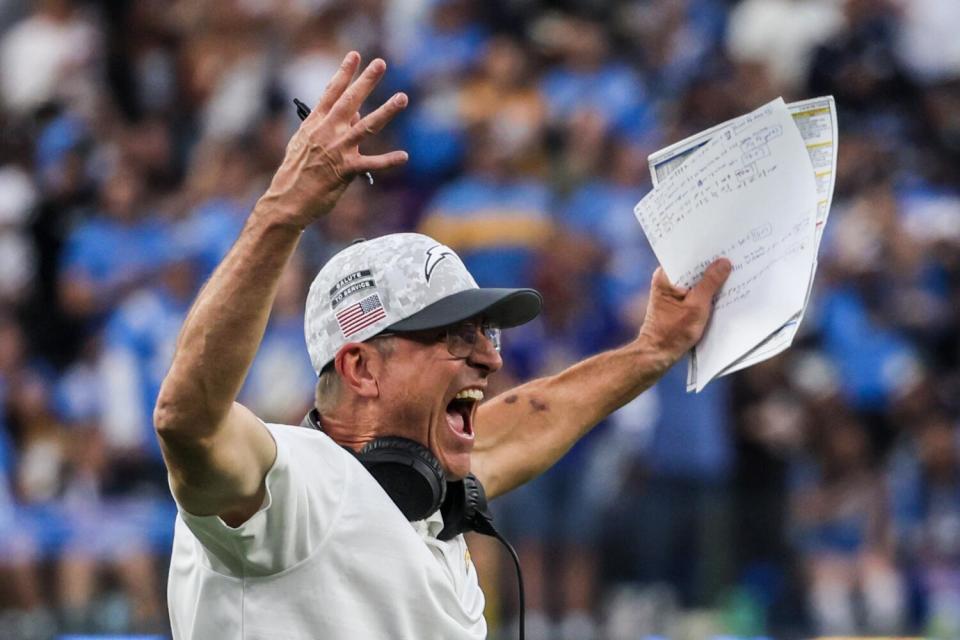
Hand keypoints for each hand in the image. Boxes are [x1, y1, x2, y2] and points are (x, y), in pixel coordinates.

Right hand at [262, 52, 408, 227]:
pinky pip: (371, 163)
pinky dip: (388, 160)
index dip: (344, 73)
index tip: (355, 55)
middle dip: (366, 81)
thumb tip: (351, 115)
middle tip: (380, 63)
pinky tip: (404, 156)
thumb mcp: (305, 143)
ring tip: (402, 97)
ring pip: (367, 126)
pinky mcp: (346, 170)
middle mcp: (327, 132)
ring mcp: (337, 149)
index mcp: (315, 123)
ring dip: (386, 111)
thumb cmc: (296, 172)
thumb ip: (326, 126)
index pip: (331, 92)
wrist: (287, 200)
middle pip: (350, 101)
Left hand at [637, 258, 731, 361]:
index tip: (724, 246)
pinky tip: (723, 291)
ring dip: (710, 279)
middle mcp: (666, 280)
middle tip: (733, 258)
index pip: (687, 255)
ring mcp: (671, 292)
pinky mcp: (677, 302)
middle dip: (711, 265)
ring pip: (695, 280)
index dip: (706, 251)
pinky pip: (695, 291)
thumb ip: (710, 283)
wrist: (658, 354)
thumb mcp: (697, 306)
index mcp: (665, 276)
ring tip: (732, 272)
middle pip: (692, 267)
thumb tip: (724, 263)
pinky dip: (706, 292)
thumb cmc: (673, 332)